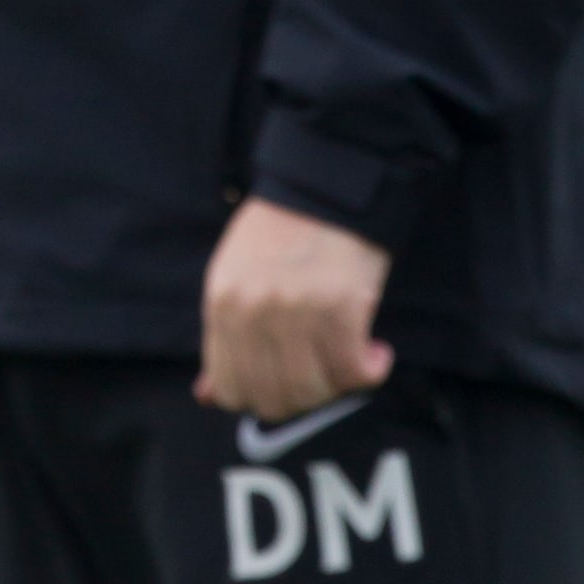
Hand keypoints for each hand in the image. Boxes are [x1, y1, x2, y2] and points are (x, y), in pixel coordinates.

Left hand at [195, 196, 393, 420]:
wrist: (326, 184)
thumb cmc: (279, 234)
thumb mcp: (234, 277)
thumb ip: (223, 338)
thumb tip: (207, 396)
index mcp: (221, 303)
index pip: (230, 388)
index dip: (258, 399)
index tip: (283, 387)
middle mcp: (254, 312)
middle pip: (274, 398)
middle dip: (302, 399)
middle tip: (323, 376)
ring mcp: (296, 311)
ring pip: (314, 391)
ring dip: (337, 386)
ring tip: (348, 359)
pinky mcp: (341, 308)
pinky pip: (354, 372)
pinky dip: (370, 371)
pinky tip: (376, 352)